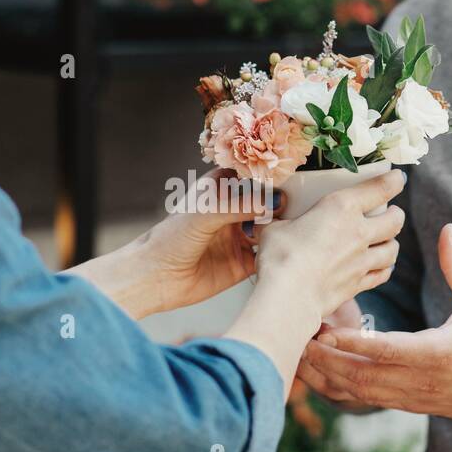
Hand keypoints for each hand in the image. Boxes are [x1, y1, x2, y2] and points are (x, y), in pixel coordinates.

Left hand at [135, 168, 284, 310]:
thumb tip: (273, 203)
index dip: (271, 174)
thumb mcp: (205, 214)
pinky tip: (283, 249)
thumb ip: (238, 207)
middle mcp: (234, 211)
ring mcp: (240, 237)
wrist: (155, 278)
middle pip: (268, 202)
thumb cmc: (170, 238)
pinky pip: (268, 256)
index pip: (252, 175)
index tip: (292, 174)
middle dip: (283, 202)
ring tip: (292, 227)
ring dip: (283, 228)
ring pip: (272, 228)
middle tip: (297, 204)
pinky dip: (277, 252)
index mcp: (222, 190)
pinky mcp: (243, 264)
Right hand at [224, 169, 407, 394]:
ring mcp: (362, 260)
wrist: (288, 297)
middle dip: (395, 214)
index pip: (381, 188)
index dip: (394, 180)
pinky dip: (384, 269)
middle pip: (395, 220)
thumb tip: (274, 220)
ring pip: (393, 249)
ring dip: (392, 243)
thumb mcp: (274, 228)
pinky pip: (382, 274)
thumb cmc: (280, 258)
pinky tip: (378, 267)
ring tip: (386, 241)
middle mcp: (359, 232)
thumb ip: (282, 221)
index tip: (397, 178)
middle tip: (390, 212)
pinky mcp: (358, 284)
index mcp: (341, 207)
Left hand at [297, 223, 451, 446]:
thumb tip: (447, 230)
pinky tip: (325, 375)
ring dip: (329, 378)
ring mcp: (415, 398)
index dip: (349, 344)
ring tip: (300, 358)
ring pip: (361, 394)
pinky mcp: (414, 405)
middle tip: (295, 340)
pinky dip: (344, 390)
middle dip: (325, 363)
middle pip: (360, 379)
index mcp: (436, 355)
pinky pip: (371, 400)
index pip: (383, 351)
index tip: (321, 330)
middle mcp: (420, 382)